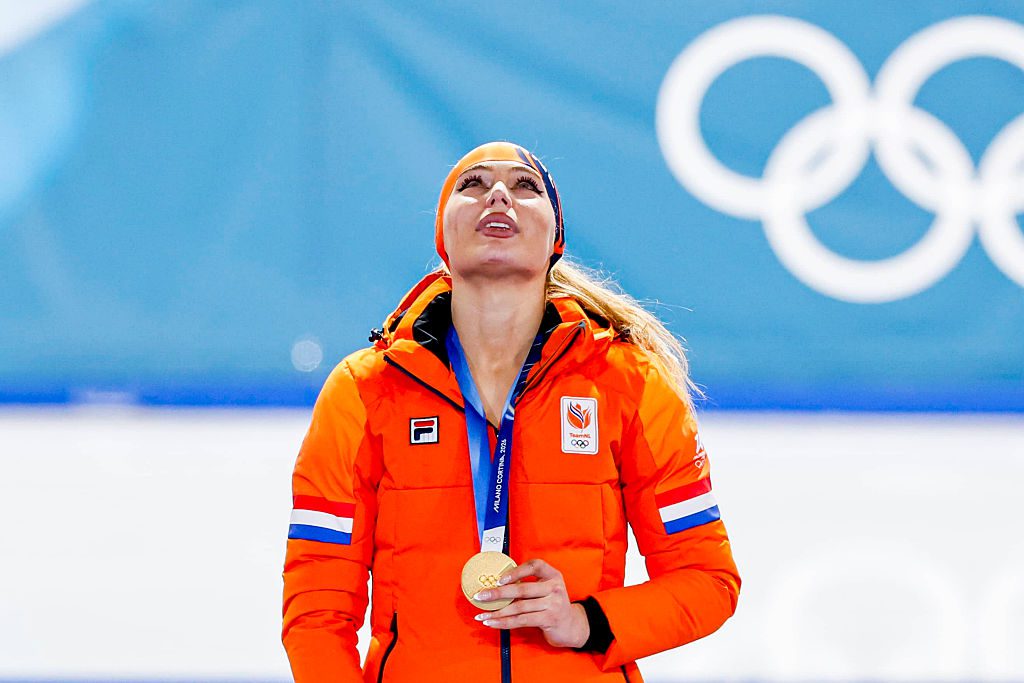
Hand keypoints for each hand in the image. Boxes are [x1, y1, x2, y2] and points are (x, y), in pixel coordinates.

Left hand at [472, 558, 589, 648]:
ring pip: (519, 607)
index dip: (516, 571)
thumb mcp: (546, 589)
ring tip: (482, 615)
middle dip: (498, 593)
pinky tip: (493, 623)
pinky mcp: (549, 619)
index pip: (534, 565)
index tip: (499, 579)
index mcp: (553, 575)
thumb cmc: (552, 605)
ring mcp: (553, 604)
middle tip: (481, 596)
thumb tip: (498, 584)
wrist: (571, 626)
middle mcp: (554, 587)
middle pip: (522, 589)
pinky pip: (522, 620)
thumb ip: (529, 584)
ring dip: (498, 612)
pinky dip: (505, 622)